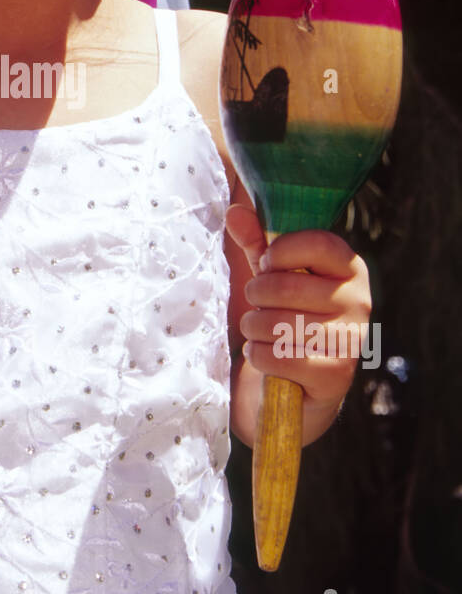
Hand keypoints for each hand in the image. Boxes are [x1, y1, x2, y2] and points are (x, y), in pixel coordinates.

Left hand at [225, 203, 370, 417]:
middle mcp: (359, 301)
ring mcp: (352, 339)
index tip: (267, 264)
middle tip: (257, 302)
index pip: (317, 243)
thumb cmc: (291, 315)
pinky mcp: (337, 374)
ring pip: (277, 324)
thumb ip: (259, 243)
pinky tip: (265, 353)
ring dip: (253, 327)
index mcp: (350, 269)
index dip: (280, 251)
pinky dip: (258, 355)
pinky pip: (278, 357)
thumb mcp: (276, 276)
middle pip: (286, 286)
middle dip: (255, 294)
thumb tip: (234, 212)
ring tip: (258, 329)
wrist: (306, 381)